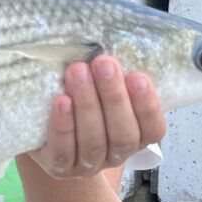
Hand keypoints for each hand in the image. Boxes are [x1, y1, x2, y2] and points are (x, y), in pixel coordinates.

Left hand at [28, 55, 165, 179]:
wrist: (47, 135)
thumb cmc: (82, 101)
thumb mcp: (102, 88)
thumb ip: (113, 73)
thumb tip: (113, 35)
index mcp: (136, 136)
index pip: (153, 129)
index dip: (148, 105)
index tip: (138, 75)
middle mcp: (116, 154)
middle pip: (122, 133)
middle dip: (114, 97)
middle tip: (103, 63)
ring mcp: (88, 164)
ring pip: (93, 141)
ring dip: (87, 104)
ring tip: (77, 71)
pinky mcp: (59, 166)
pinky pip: (63, 150)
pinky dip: (63, 125)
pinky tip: (61, 101)